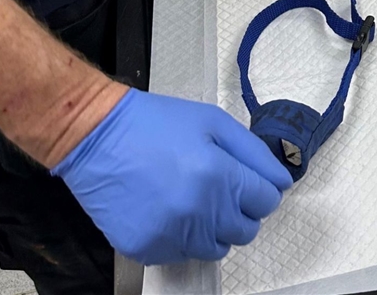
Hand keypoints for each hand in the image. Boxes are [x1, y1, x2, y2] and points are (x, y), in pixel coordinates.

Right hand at [51, 89, 292, 265]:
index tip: (247, 180)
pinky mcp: (145, 249)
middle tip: (221, 187)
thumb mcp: (214, 122)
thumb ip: (255, 154)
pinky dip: (183, 237)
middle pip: (246, 230)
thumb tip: (281, 182)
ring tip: (194, 198)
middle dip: (242, 210)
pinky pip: (182, 254)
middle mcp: (198, 213)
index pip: (268, 202)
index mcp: (219, 177)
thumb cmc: (157, 123)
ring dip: (215, 227)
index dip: (261, 189)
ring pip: (217, 247)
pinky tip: (168, 208)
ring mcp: (170, 236)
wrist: (94, 136)